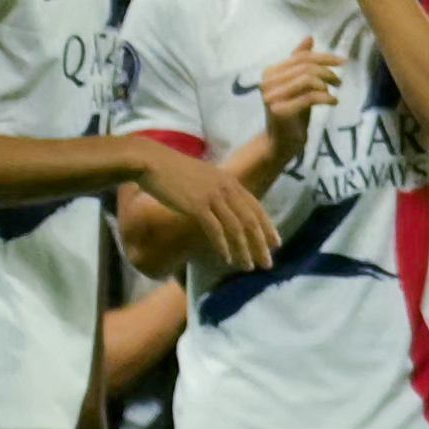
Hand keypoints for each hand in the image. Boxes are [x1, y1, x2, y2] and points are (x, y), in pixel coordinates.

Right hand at [129, 141, 278, 280]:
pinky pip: (215, 230)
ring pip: (236, 228)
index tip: (276, 243)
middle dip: (261, 243)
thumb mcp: (204, 178)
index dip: (268, 227)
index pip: (256, 207)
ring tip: (248, 266)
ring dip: (244, 250)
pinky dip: (223, 246)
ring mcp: (213, 196)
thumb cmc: (173, 171)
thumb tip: (225, 208)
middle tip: (267, 263)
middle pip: (251, 220)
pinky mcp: (197, 205)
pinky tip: (227, 259)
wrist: (152, 162)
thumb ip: (217, 190)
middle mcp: (226, 188)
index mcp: (230, 181)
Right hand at [254, 42, 340, 167]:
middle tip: (339, 81)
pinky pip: (310, 97)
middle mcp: (267, 82)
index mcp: (269, 72)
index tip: (342, 62)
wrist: (280, 142)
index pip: (300, 57)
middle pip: (305, 66)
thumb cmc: (292, 111)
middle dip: (328, 71)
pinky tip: (333, 102)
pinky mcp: (281, 111)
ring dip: (327, 83)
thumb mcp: (297, 84)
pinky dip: (327, 97)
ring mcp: (272, 97)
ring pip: (308, 79)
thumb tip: (309, 37)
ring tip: (335, 91)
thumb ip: (299, 62)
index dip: (324, 57)